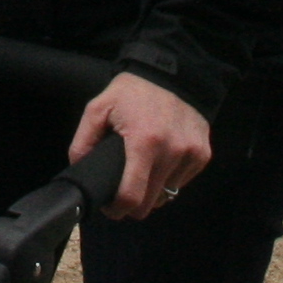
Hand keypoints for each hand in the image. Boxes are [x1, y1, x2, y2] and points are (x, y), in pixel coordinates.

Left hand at [70, 73, 210, 220]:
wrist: (173, 73)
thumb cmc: (133, 91)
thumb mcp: (99, 108)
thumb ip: (83, 141)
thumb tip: (80, 169)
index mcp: (145, 142)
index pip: (132, 197)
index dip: (117, 209)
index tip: (110, 207)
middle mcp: (172, 151)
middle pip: (149, 203)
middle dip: (133, 203)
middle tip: (122, 190)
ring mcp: (191, 154)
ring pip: (166, 196)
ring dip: (152, 191)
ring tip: (142, 170)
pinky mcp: (203, 154)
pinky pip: (181, 183)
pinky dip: (168, 179)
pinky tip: (160, 162)